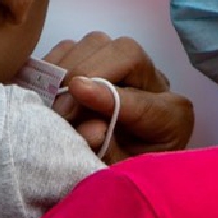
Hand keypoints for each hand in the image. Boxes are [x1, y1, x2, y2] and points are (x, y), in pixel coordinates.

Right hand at [42, 33, 194, 160]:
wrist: (120, 169)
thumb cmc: (119, 175)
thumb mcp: (118, 174)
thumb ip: (108, 153)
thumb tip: (91, 129)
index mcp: (171, 118)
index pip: (143, 101)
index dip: (109, 95)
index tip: (77, 90)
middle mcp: (155, 84)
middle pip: (127, 54)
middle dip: (86, 74)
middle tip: (59, 109)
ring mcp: (128, 67)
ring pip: (99, 43)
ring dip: (68, 67)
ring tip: (51, 100)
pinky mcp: (102, 61)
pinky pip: (76, 46)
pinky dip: (56, 62)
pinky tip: (46, 87)